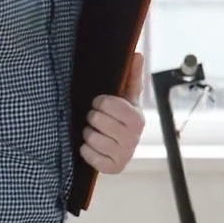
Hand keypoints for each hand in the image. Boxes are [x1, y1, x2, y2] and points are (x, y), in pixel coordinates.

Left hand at [83, 52, 145, 173]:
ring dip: (88, 134)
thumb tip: (136, 54)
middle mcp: (133, 138)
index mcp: (137, 119)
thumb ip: (132, 76)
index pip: (109, 104)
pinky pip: (89, 156)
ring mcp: (124, 155)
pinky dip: (86, 150)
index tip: (101, 104)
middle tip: (97, 120)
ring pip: (91, 138)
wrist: (122, 147)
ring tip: (95, 133)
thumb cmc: (122, 118)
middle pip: (97, 120)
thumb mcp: (127, 97)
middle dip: (92, 118)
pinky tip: (93, 147)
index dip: (100, 102)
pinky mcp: (113, 168)